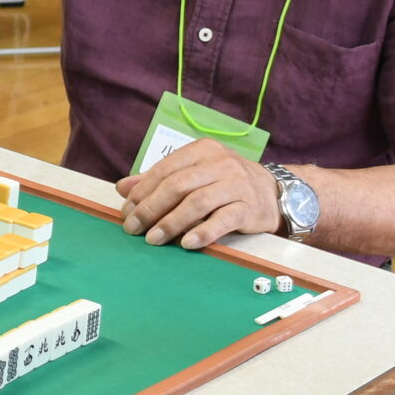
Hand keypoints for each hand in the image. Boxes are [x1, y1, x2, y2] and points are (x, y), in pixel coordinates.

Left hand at [116, 139, 280, 248]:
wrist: (272, 194)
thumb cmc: (224, 184)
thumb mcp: (194, 174)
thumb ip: (159, 179)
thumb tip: (122, 188)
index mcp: (202, 151)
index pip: (165, 169)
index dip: (142, 191)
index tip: (126, 210)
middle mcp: (220, 163)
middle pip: (178, 186)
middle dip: (151, 208)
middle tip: (133, 228)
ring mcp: (237, 184)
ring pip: (197, 203)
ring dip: (171, 223)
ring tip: (153, 239)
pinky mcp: (249, 207)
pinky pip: (223, 220)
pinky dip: (203, 232)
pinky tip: (186, 243)